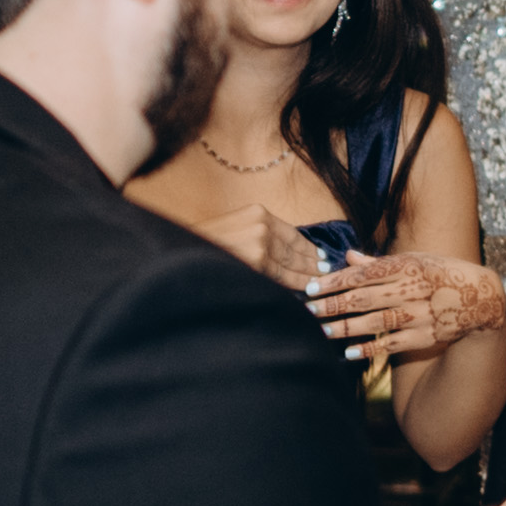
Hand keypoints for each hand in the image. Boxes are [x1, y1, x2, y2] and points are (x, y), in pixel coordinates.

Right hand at [190, 204, 328, 289]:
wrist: (179, 255)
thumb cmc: (202, 245)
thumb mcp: (234, 228)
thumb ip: (258, 236)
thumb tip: (283, 254)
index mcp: (258, 213)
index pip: (293, 234)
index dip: (309, 249)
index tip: (321, 258)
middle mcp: (262, 226)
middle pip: (295, 251)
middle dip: (313, 265)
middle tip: (327, 276)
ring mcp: (260, 245)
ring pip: (291, 266)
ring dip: (307, 277)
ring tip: (319, 286)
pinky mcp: (256, 264)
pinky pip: (281, 279)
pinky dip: (295, 286)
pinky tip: (305, 292)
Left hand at [308, 254, 505, 358]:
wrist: (480, 298)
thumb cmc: (441, 274)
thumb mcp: (414, 260)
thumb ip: (378, 262)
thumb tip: (348, 257)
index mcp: (406, 266)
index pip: (362, 274)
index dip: (334, 281)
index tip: (310, 288)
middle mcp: (410, 289)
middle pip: (364, 298)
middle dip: (333, 304)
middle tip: (307, 310)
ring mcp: (418, 314)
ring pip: (374, 322)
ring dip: (346, 328)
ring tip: (322, 332)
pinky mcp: (424, 336)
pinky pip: (392, 344)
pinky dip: (370, 349)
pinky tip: (349, 353)